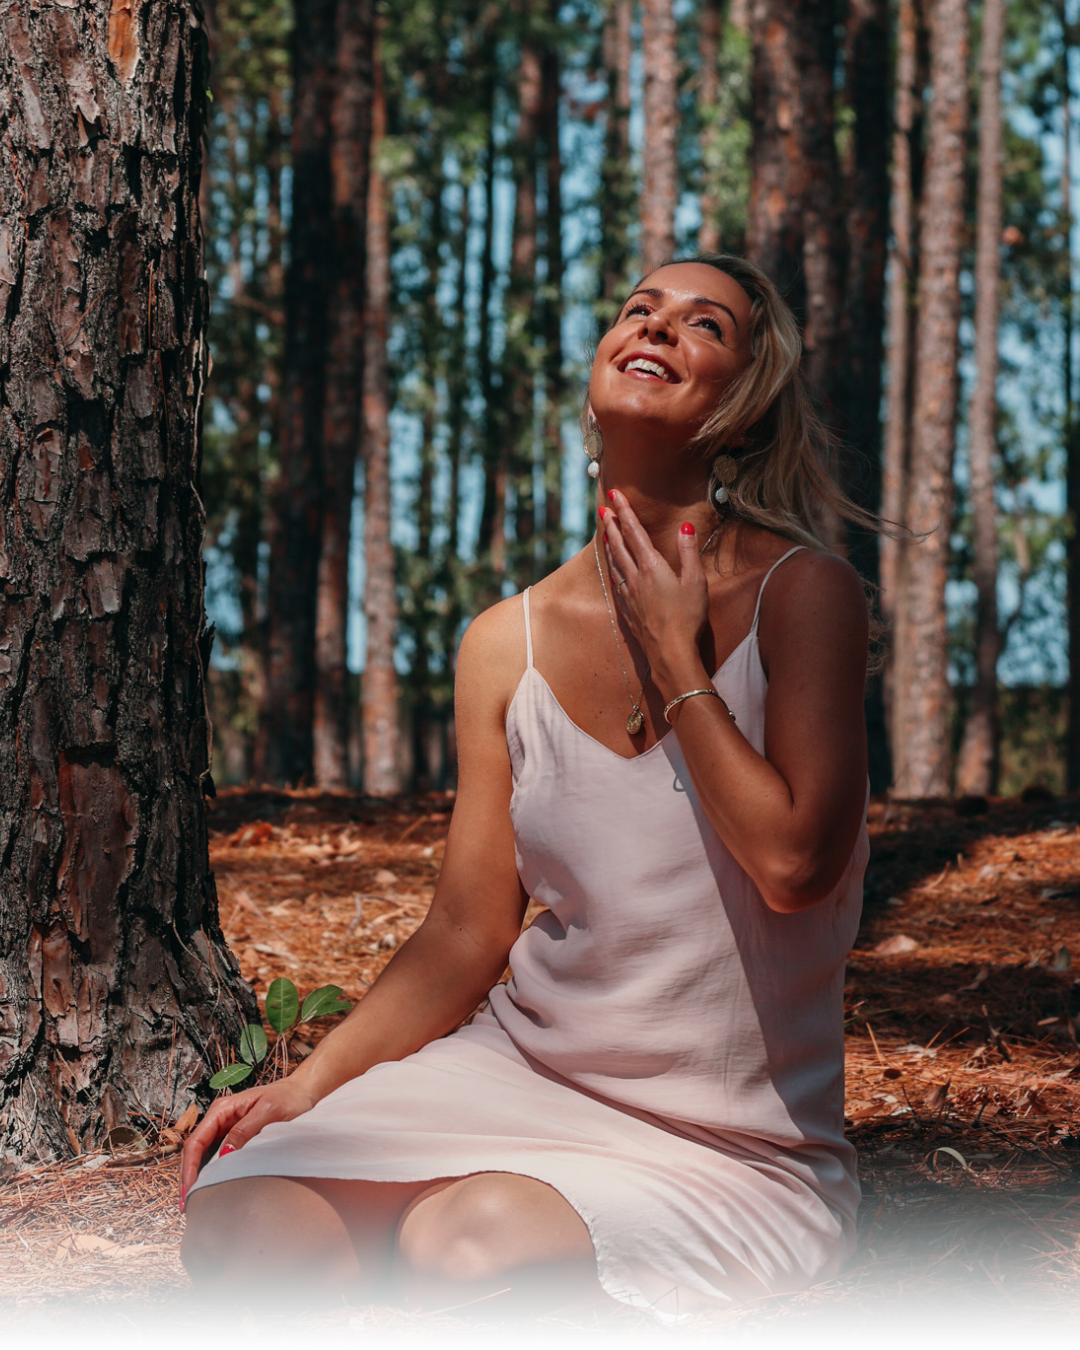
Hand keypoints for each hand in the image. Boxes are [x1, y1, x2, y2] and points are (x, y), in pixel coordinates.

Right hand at [180, 1077, 317, 1206]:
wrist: (302, 1092)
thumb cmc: (288, 1098)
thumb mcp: (268, 1112)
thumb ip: (244, 1131)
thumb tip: (223, 1155)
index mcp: (222, 1109)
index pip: (195, 1141)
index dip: (189, 1168)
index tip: (188, 1191)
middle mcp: (219, 1118)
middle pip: (194, 1150)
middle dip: (188, 1176)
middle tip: (188, 1204)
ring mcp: (225, 1127)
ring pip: (203, 1155)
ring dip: (198, 1176)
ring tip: (195, 1201)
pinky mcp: (234, 1136)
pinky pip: (216, 1155)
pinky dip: (211, 1172)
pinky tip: (212, 1187)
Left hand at [601, 492, 709, 688]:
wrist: (670, 652)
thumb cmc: (687, 617)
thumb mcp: (695, 581)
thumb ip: (689, 552)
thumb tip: (685, 527)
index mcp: (652, 567)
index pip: (634, 532)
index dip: (624, 511)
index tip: (615, 495)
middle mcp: (636, 578)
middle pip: (619, 545)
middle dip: (611, 524)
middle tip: (602, 509)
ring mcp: (630, 595)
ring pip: (615, 564)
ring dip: (610, 546)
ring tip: (606, 534)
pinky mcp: (629, 611)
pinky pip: (618, 584)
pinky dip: (614, 570)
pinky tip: (613, 572)